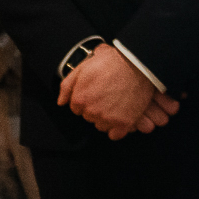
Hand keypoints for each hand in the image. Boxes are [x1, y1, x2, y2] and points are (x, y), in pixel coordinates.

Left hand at [57, 45, 175, 139]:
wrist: (137, 65)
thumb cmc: (111, 63)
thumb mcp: (83, 67)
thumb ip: (67, 86)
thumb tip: (61, 101)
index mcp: (80, 98)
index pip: (75, 108)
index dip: (84, 99)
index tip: (94, 92)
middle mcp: (92, 111)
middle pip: (88, 116)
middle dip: (94, 107)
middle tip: (106, 94)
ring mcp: (108, 119)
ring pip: (100, 125)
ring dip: (105, 117)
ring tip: (114, 102)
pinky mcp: (123, 123)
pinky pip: (114, 135)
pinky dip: (116, 128)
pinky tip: (120, 115)